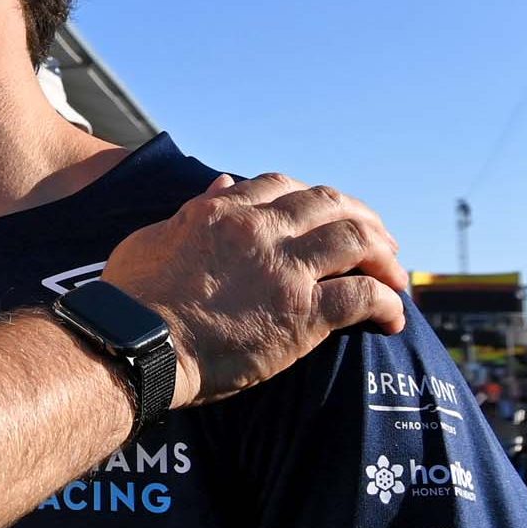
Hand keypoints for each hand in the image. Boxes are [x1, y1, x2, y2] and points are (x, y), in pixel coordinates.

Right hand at [102, 173, 406, 408]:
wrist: (136, 343)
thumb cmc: (130, 298)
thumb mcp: (153, 238)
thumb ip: (192, 211)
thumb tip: (221, 184)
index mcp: (222, 211)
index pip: (282, 186)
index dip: (312, 200)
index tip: (324, 218)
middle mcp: (260, 230)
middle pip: (331, 205)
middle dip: (363, 220)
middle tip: (380, 243)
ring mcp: (284, 270)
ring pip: (357, 241)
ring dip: (385, 257)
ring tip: (395, 278)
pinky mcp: (302, 314)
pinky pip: (363, 296)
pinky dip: (387, 304)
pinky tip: (393, 319)